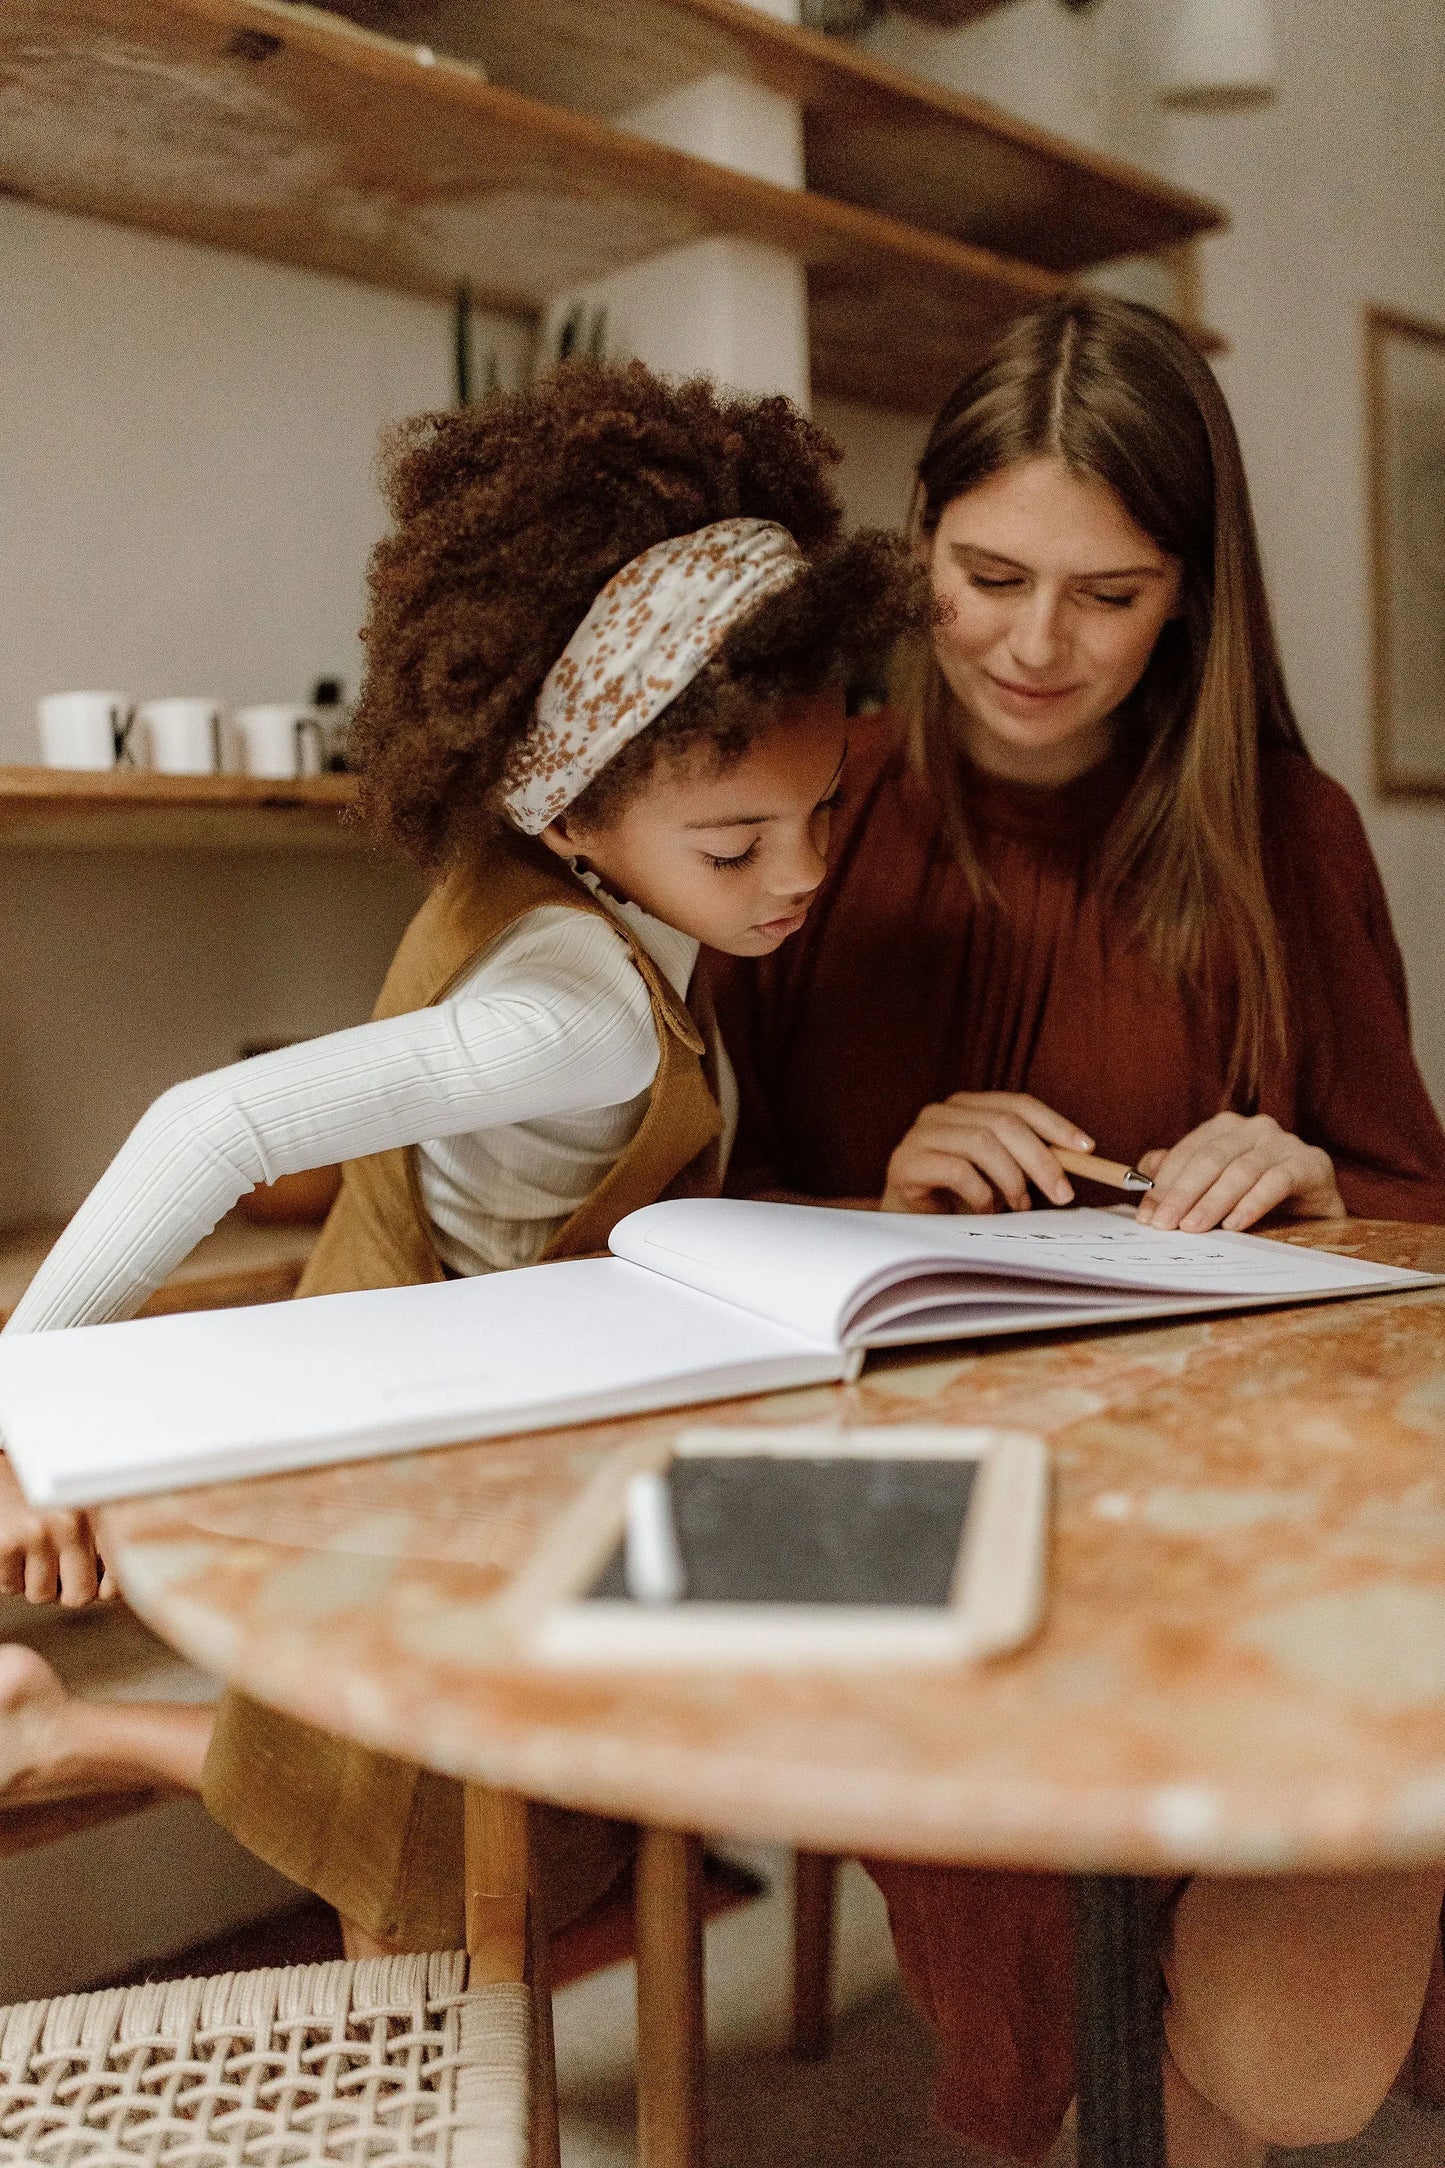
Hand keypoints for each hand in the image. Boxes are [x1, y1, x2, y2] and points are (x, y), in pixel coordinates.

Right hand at [0, 1452, 114, 1606]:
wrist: (5, 1461)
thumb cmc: (48, 1489)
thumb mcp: (86, 1501)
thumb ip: (104, 1539)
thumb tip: (110, 1593)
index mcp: (101, 1513)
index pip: (119, 1574)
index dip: (107, 1588)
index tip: (97, 1580)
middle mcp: (73, 1524)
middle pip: (80, 1595)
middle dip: (67, 1589)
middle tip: (56, 1566)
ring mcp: (38, 1535)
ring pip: (42, 1595)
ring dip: (35, 1581)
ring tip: (32, 1550)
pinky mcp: (6, 1544)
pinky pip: (11, 1587)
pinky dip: (9, 1575)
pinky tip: (13, 1548)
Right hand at [882, 1093, 1094, 1214]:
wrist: (909, 1223)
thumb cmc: (959, 1196)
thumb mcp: (1001, 1172)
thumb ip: (1030, 1160)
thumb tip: (1080, 1158)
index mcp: (967, 1106)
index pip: (1018, 1104)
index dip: (1055, 1124)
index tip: (1087, 1149)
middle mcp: (942, 1111)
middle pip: (1003, 1123)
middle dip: (1041, 1160)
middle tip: (1062, 1193)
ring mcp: (921, 1134)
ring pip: (981, 1143)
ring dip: (1011, 1180)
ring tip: (1020, 1207)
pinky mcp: (907, 1162)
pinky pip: (956, 1171)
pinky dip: (981, 1193)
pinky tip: (986, 1211)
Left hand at [1134, 1113, 1344, 1233]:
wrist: (1317, 1210)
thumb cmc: (1260, 1195)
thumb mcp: (1216, 1185)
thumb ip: (1181, 1175)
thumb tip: (1143, 1173)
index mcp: (1226, 1128)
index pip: (1187, 1153)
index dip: (1164, 1185)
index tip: (1147, 1216)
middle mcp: (1254, 1129)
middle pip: (1210, 1160)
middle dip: (1183, 1194)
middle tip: (1164, 1224)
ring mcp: (1284, 1143)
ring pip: (1240, 1171)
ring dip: (1213, 1202)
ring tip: (1193, 1228)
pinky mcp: (1310, 1164)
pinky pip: (1277, 1181)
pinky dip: (1253, 1203)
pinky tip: (1235, 1224)